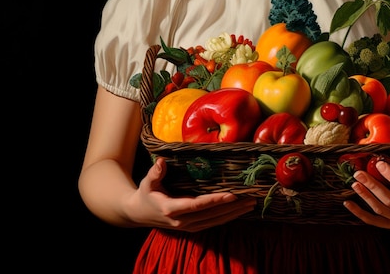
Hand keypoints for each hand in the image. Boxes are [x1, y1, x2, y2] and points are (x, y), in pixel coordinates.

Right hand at [129, 157, 256, 231]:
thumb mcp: (147, 182)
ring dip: (234, 214)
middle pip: (212, 214)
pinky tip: (239, 211)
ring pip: (215, 221)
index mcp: (171, 208)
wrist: (139, 214)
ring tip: (250, 204)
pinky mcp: (192, 228)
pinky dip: (227, 217)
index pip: (197, 205)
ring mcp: (188, 227)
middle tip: (250, 199)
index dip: (215, 200)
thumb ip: (155, 173)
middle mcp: (182, 221)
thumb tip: (161, 161)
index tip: (231, 194)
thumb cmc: (145, 194)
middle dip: (232, 207)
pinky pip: (213, 223)